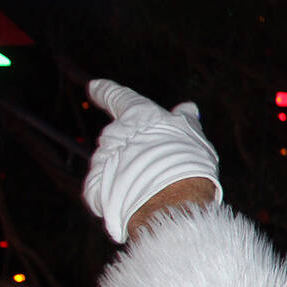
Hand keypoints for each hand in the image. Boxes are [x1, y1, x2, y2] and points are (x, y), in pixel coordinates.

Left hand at [83, 80, 221, 242]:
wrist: (170, 198)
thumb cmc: (186, 161)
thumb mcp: (192, 134)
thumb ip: (186, 121)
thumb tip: (187, 108)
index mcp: (138, 115)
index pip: (119, 97)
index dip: (106, 91)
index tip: (94, 86)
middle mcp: (115, 134)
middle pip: (119, 136)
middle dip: (132, 147)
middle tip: (157, 162)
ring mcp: (103, 160)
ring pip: (114, 163)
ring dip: (129, 171)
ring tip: (155, 186)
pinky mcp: (96, 187)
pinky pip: (106, 188)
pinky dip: (119, 192)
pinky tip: (139, 200)